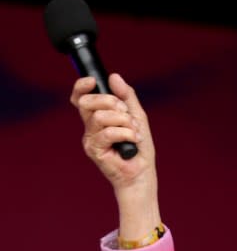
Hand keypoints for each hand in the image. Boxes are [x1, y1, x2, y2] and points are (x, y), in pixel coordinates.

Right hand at [70, 72, 155, 192]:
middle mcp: (90, 127)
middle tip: (126, 113)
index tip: (92, 81)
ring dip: (123, 121)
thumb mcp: (137, 116)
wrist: (142, 174)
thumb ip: (126, 96)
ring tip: (134, 131)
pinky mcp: (94, 150)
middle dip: (110, 102)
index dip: (82, 87)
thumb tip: (114, 76)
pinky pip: (107, 132)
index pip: (81, 98)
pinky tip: (134, 140)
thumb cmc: (139, 148)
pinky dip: (125, 133)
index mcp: (98, 117)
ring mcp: (90, 138)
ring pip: (100, 116)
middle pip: (87, 102)